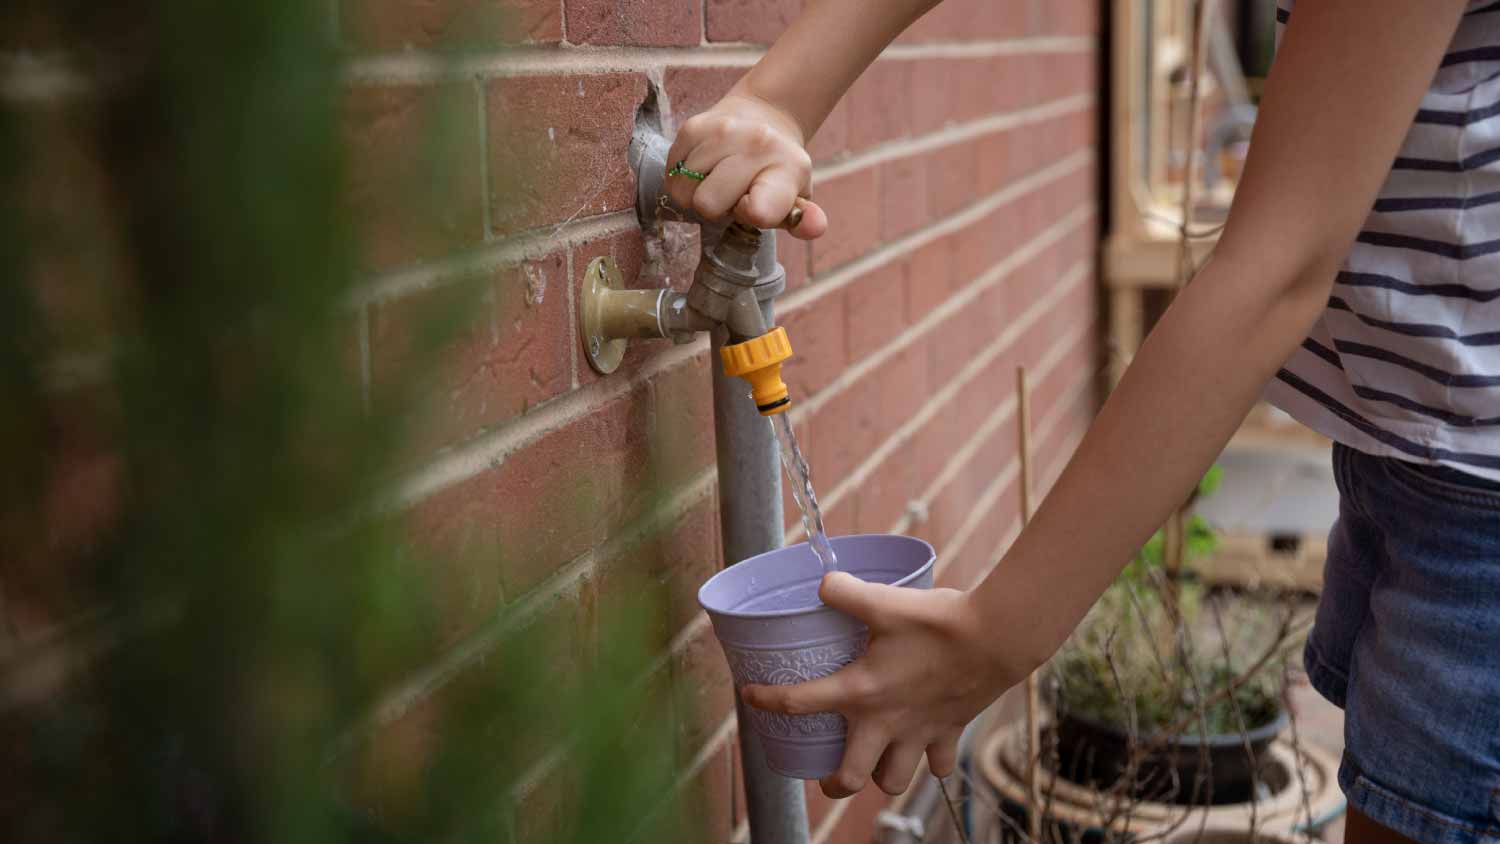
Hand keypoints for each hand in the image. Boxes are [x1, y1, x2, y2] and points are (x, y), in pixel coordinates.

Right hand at [664, 90, 827, 238]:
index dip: (746, 215)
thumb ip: (803, 220)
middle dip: (716, 209)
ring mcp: (723, 131)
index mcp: (788, 167)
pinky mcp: (694, 126)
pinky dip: (684, 177)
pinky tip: (705, 168)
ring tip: (719, 181)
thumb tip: (816, 227)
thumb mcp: (795, 198)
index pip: (758, 209)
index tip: (752, 208)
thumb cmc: (775, 172)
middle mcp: (757, 144)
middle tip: (732, 196)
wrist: (763, 118)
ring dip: (698, 193)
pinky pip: (672, 173)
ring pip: (684, 190)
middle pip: (707, 205)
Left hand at [741, 571, 1031, 798]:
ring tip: (875, 760)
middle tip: (828, 775)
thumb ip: (846, 592)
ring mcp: (919, 733)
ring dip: (882, 776)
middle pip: (850, 778)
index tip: (751, 697)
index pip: (799, 703)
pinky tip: (923, 747)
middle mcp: (886, 722)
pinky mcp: (949, 732)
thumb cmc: (939, 621)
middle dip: (834, 784)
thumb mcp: (885, 600)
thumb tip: (821, 582)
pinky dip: (930, 763)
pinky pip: (938, 765)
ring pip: (894, 781)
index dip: (768, 701)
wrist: (997, 638)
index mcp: (861, 691)